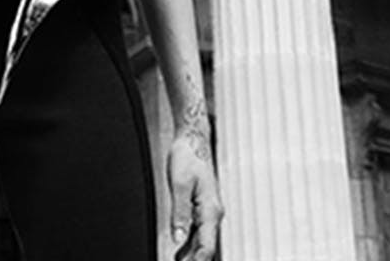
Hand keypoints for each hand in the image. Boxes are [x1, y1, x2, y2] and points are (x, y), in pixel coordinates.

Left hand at [167, 131, 221, 260]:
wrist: (193, 140)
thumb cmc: (187, 157)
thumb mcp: (179, 185)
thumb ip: (179, 213)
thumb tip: (178, 238)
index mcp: (210, 210)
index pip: (207, 246)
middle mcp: (212, 213)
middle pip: (206, 247)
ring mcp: (208, 211)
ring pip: (202, 241)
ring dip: (191, 255)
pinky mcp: (201, 208)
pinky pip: (197, 232)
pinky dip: (189, 244)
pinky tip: (179, 253)